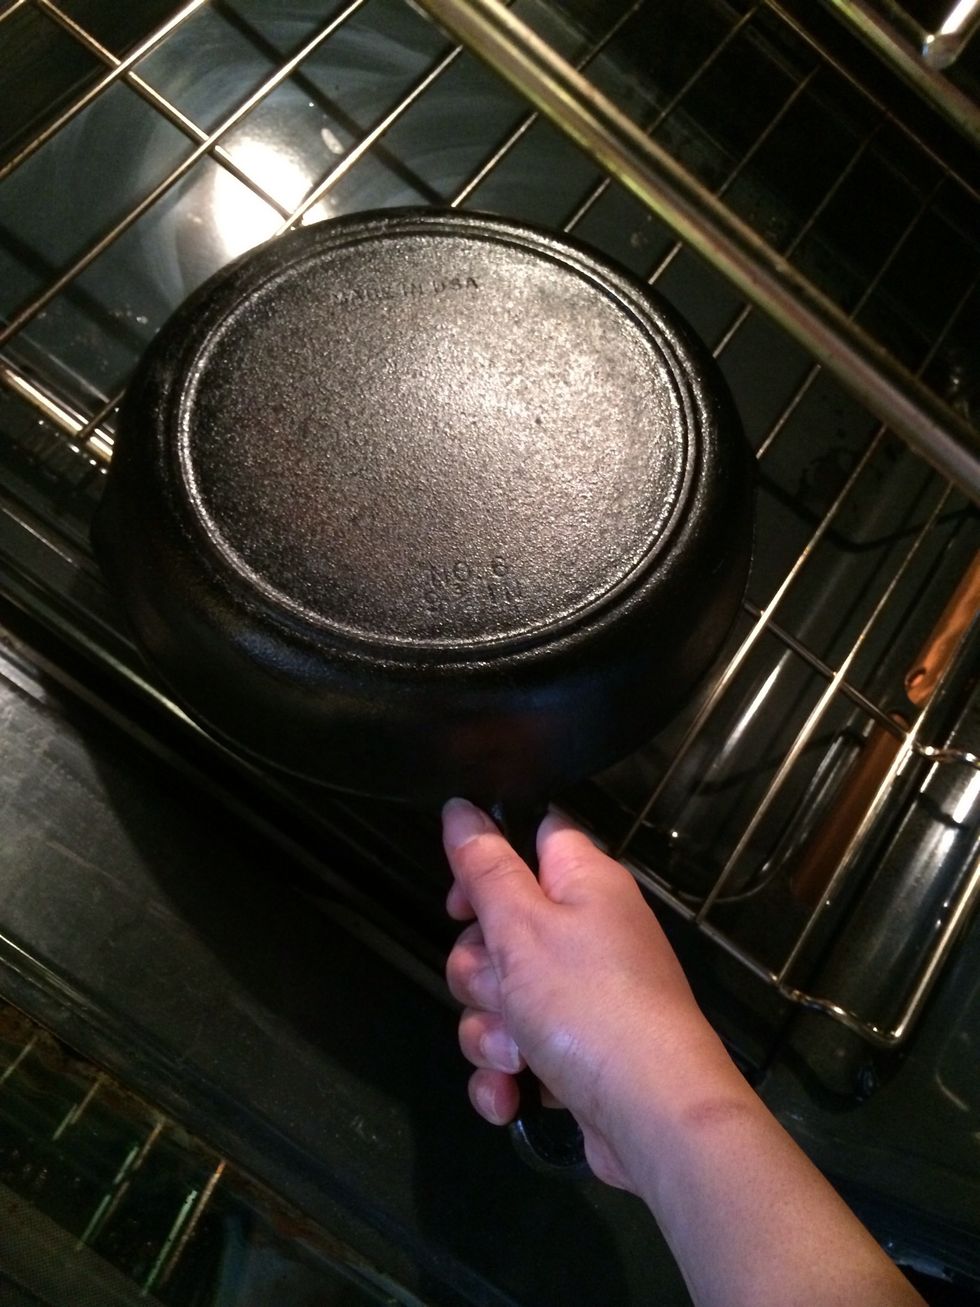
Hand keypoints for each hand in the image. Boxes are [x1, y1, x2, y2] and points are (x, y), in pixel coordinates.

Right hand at [442, 797, 720, 1188]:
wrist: (654, 1117)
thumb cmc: (590, 1005)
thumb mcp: (524, 926)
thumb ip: (485, 867)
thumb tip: (461, 807)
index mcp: (585, 884)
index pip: (534, 838)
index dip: (487, 862)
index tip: (462, 902)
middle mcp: (588, 933)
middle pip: (500, 930)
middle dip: (480, 973)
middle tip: (500, 989)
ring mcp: (584, 998)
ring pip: (500, 998)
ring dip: (491, 1032)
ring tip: (516, 1054)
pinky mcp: (575, 1054)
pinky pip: (516, 1052)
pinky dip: (506, 1075)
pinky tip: (510, 1095)